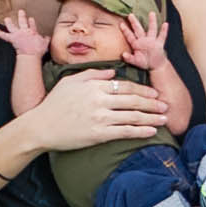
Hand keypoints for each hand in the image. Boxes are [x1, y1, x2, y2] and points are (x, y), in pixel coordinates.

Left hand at [0, 10, 47, 57]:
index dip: (31, 22)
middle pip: (23, 22)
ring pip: (12, 27)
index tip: (31, 18)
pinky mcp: (12, 38)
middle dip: (22, 16)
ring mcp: (18, 34)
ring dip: (9, 22)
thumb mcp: (45, 44)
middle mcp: (24, 31)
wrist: (31, 54)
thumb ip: (46, 39)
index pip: (32, 25)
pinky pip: (4, 35)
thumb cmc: (38, 50)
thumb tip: (47, 37)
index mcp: (33, 32)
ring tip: (6, 19)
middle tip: (21, 11)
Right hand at [21, 68, 168, 151]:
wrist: (40, 127)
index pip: (125, 86)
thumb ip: (92, 74)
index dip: (143, 89)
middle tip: (165, 105)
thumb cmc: (54, 104)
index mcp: (94, 86)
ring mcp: (100, 117)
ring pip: (133, 116)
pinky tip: (152, 131)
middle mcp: (99, 100)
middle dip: (153, 103)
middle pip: (133, 100)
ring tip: (164, 118)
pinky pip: (126, 132)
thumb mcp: (70, 81)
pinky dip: (141, 131)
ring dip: (152, 117)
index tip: (154, 92)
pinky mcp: (99, 134)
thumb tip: (112, 72)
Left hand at [120, 11, 169, 69]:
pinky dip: (164, 30)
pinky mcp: (159, 44)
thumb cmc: (145, 63)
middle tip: (130, 15)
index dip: (126, 31)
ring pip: (151, 29)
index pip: (130, 36)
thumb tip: (123, 55)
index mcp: (137, 44)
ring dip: (152, 21)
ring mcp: (152, 41)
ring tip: (152, 13)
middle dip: (134, 22)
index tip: (121, 24)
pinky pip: (162, 36)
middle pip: (139, 30)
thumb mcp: (136, 62)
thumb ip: (130, 58)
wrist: (156, 66)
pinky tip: (165, 24)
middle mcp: (144, 40)